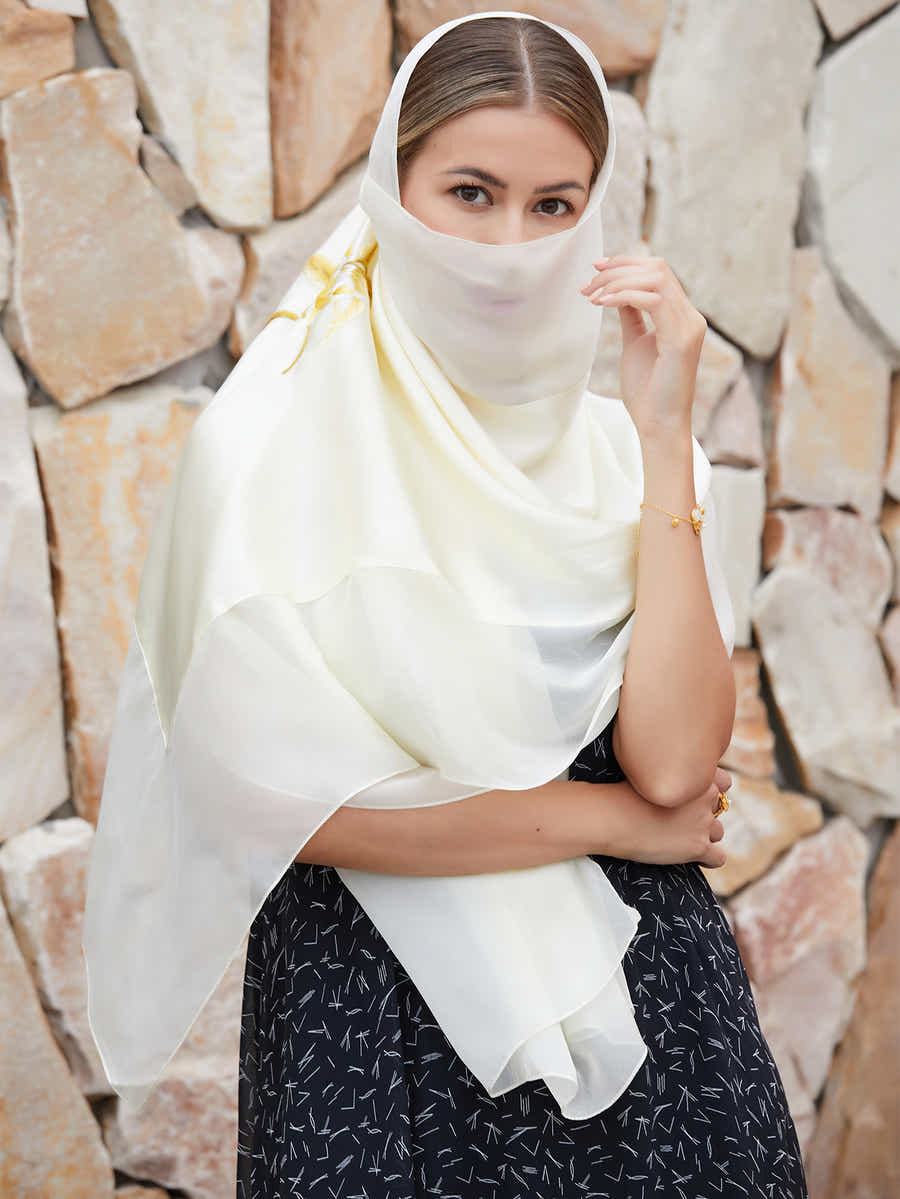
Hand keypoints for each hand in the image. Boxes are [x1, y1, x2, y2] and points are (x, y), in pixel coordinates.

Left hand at [580, 254, 706, 437]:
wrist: (658, 424)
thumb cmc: (647, 391)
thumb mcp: (635, 343)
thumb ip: (631, 316)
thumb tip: (618, 293)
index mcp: (681, 316)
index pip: (658, 272)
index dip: (626, 263)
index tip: (595, 268)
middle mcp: (690, 316)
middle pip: (657, 268)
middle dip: (618, 269)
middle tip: (588, 283)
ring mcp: (689, 326)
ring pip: (656, 278)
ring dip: (617, 281)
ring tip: (592, 295)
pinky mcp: (681, 339)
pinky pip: (652, 300)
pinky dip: (624, 296)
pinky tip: (602, 304)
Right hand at [599, 767, 732, 868]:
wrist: (611, 817)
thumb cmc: (622, 793)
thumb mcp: (651, 773)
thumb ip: (673, 775)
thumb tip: (678, 784)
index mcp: (697, 774)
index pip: (724, 782)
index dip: (708, 791)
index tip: (691, 798)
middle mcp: (706, 796)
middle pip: (720, 808)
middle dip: (705, 813)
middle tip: (681, 819)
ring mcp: (703, 822)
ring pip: (717, 832)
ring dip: (703, 835)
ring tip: (680, 838)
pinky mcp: (698, 846)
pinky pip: (718, 857)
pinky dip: (708, 859)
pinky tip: (692, 857)